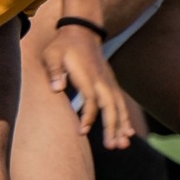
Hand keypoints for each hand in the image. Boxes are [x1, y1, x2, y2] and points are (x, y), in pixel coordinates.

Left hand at [43, 24, 132, 147]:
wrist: (81, 32)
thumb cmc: (62, 46)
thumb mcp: (51, 54)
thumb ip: (54, 71)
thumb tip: (56, 89)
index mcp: (87, 76)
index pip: (91, 100)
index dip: (88, 116)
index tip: (81, 131)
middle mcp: (102, 82)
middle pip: (111, 107)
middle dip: (112, 127)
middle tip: (111, 147)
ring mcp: (109, 83)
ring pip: (119, 108)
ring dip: (122, 127)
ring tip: (122, 146)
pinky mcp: (111, 85)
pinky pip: (121, 105)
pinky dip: (126, 119)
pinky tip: (129, 134)